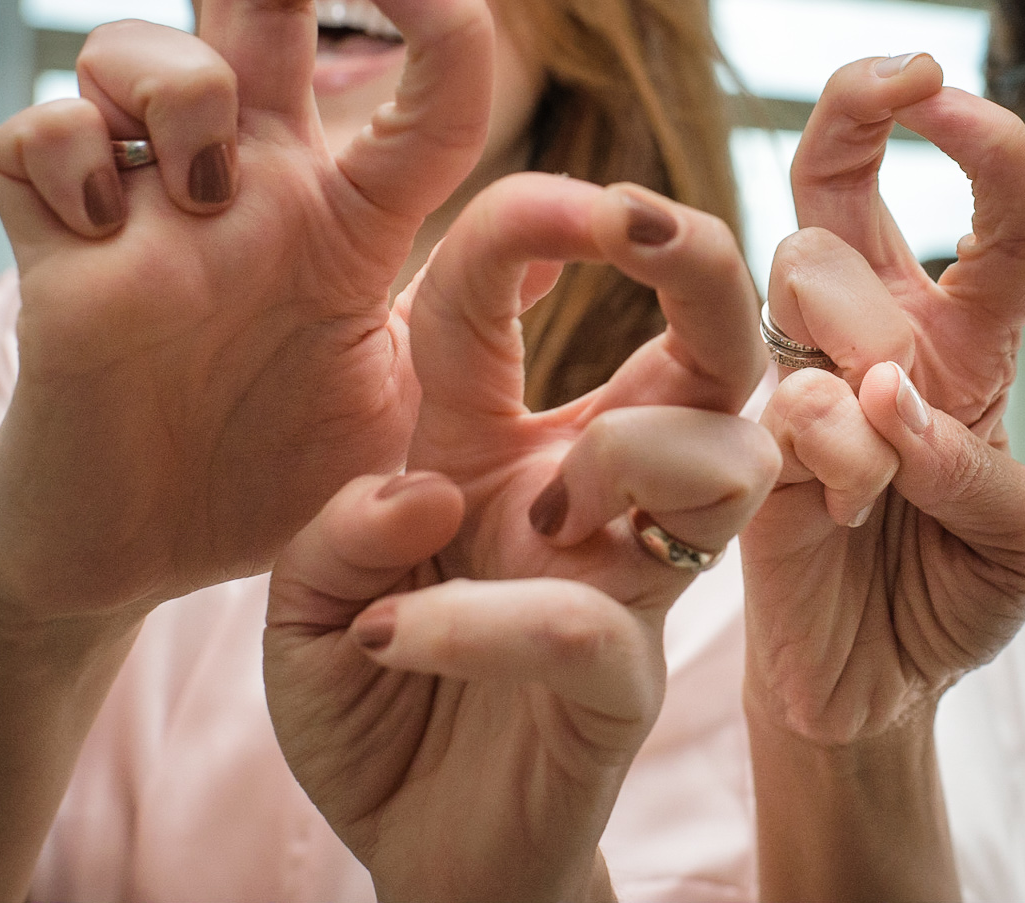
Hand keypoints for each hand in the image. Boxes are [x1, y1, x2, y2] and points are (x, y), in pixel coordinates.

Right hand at [0, 0, 494, 624]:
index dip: (443, 14)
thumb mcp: (394, 423)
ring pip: (140, 42)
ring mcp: (148, 208)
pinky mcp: (54, 249)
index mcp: (350, 219)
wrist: (139, 556)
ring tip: (205, 197)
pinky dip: (65, 158)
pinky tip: (98, 238)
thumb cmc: (274, 478)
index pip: (418, 89)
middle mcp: (250, 185)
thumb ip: (459, 365)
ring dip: (183, 86)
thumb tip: (525, 315)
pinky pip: (32, 136)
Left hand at [266, 174, 776, 902]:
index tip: (531, 188)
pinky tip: (385, 638)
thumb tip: (424, 487)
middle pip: (711, 346)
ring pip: (721, 459)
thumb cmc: (374, 706)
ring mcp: (625, 579)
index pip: (530, 294)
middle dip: (701, 261)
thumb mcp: (303, 604)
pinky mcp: (622, 683)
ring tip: (516, 515)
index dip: (535, 220)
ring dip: (629, 450)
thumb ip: (337, 529)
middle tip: (643, 218)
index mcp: (500, 438)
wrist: (412, 857)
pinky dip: (480, 619)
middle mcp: (587, 490)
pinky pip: (588, 619)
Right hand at [742, 53, 1024, 744]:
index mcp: (964, 338)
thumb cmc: (958, 594)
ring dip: (865, 330)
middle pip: (838, 177)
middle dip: (862, 101)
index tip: (960, 83)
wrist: (874, 690)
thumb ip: (980, 463)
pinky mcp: (745, 435)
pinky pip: (784, 390)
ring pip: (807, 267)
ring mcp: (801, 375)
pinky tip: (853, 505)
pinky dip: (836, 442)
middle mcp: (876, 334)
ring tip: (893, 443)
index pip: (988, 216)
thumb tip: (884, 394)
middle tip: (906, 77)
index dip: (980, 143)